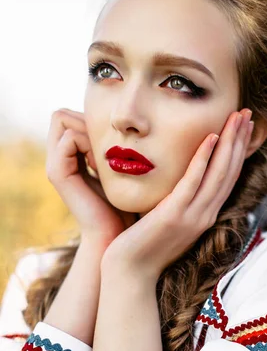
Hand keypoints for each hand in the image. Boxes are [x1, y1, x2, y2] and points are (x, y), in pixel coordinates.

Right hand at [46, 108, 134, 241]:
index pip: (71, 116)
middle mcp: (58, 158)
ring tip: (104, 158)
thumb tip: (127, 126)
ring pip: (63, 121)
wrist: (116, 234)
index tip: (111, 144)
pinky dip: (87, 143)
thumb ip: (113, 147)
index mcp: (71, 156)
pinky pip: (68, 139)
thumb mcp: (119, 168)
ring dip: (88, 132)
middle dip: (86, 122)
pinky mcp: (57, 174)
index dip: (91, 121)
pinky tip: (100, 164)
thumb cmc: (125, 204)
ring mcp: (55, 165)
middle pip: (63, 116)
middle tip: (106, 148)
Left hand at [100, 109, 253, 280]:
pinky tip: (210, 137)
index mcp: (205, 215)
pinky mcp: (174, 216)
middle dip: (240, 140)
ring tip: (236, 117)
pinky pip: (193, 182)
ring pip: (218, 173)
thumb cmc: (143, 245)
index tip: (242, 126)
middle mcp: (205, 215)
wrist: (129, 274)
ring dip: (229, 143)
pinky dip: (204, 159)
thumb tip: (182, 179)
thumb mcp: (169, 219)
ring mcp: (192, 216)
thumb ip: (179, 199)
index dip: (238, 151)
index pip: (228, 177)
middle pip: (229, 171)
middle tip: (247, 113)